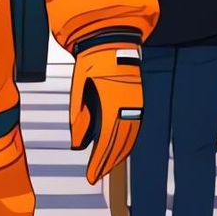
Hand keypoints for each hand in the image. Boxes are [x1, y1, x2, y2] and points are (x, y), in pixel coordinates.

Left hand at [70, 34, 143, 185]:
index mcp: (112, 104)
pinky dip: (127, 141)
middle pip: (120, 143)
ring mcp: (136, 103)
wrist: (112, 39)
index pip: (105, 141)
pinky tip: (121, 149)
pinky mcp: (138, 99)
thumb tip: (78, 145)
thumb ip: (79, 118)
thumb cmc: (92, 62)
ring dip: (119, 154)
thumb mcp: (78, 88)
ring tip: (106, 166)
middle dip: (107, 162)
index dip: (98, 162)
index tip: (91, 177)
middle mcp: (128, 107)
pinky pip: (134, 127)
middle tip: (96, 176)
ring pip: (130, 137)